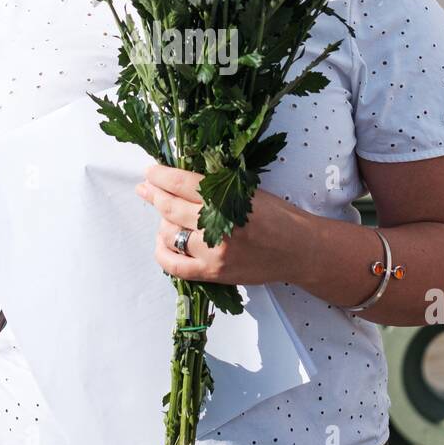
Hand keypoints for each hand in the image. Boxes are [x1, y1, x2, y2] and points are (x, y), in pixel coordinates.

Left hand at [135, 161, 307, 285]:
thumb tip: (178, 179)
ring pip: (170, 234)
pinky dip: (162, 252)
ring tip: (164, 217)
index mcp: (228, 198)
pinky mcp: (213, 273)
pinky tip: (163, 241)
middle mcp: (218, 224)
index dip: (161, 176)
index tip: (150, 171)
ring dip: (161, 223)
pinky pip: (174, 265)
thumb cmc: (278, 216)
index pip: (182, 183)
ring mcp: (214, 251)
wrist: (298, 250)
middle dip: (153, 194)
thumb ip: (216, 185)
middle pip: (170, 207)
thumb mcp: (248, 190)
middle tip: (145, 188)